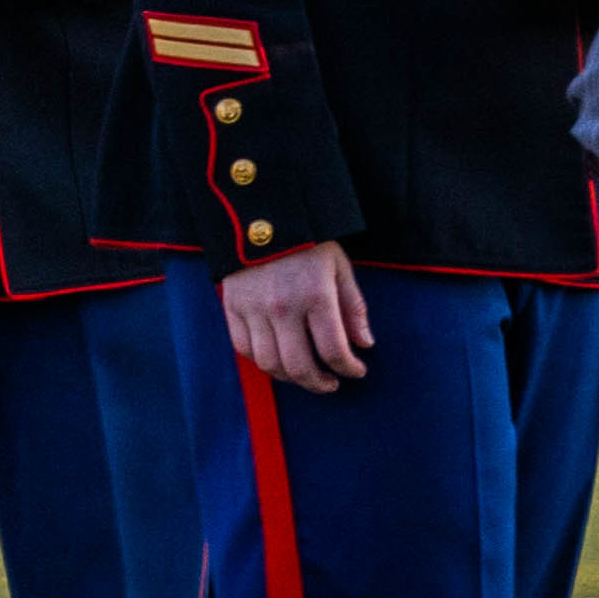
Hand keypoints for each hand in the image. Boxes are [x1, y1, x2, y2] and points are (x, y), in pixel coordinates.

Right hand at [220, 239, 371, 392]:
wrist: (261, 214)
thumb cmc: (309, 242)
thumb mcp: (340, 267)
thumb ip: (353, 307)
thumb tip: (365, 344)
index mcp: (315, 295)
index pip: (334, 350)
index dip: (349, 368)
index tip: (356, 371)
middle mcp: (283, 306)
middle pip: (299, 366)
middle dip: (319, 383)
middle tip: (331, 384)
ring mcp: (254, 308)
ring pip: (269, 363)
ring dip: (290, 378)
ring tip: (305, 375)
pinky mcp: (233, 307)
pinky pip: (244, 348)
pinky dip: (262, 361)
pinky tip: (278, 359)